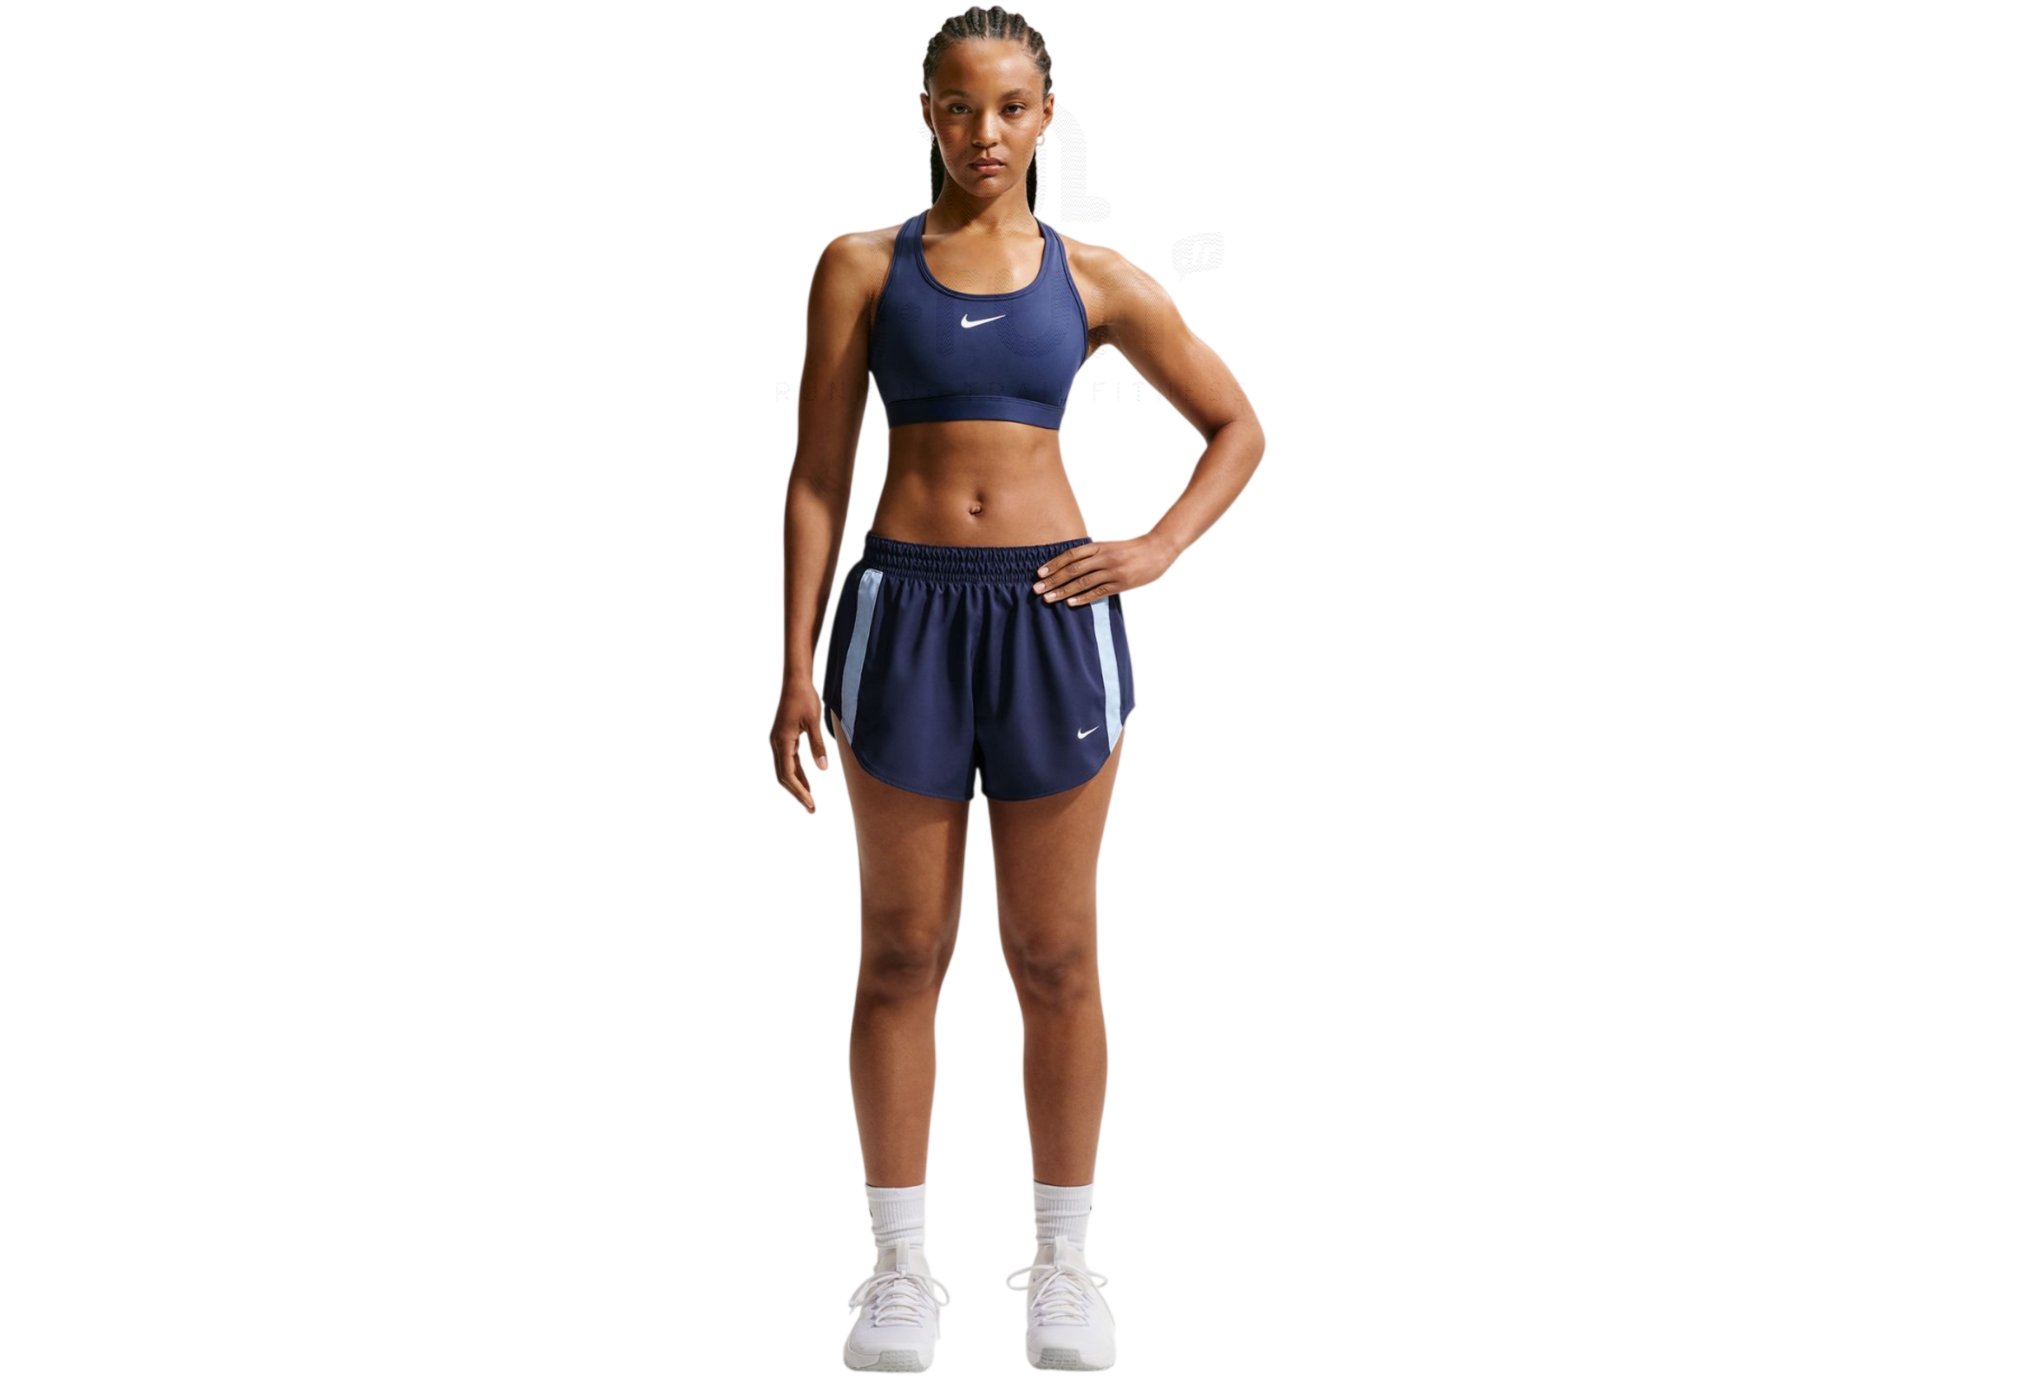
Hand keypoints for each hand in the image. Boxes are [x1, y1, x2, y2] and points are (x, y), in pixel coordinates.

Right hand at [771, 681, 827, 812]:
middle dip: (797, 793)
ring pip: (786, 769)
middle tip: (811, 808)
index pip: (788, 774)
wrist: (796, 681)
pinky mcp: (784, 737)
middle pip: (784, 775)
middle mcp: (777, 743)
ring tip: (810, 800)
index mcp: (782, 741)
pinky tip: (808, 781)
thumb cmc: (805, 699)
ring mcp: (779, 741)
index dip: (799, 791)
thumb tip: (822, 769)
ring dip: (798, 784)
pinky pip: (790, 760)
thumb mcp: (814, 722)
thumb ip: (817, 746)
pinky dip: (798, 772)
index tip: (810, 804)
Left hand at [1031, 534, 1173, 606]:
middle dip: (1053, 580)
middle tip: (1037, 589)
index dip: (1054, 564)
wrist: (1157, 550)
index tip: (1039, 573)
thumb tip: (1070, 566)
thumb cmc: (1130, 549)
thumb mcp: (1109, 547)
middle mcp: (1104, 557)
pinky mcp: (1122, 584)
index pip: (1071, 555)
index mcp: (1099, 546)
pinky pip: (1098, 592)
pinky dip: (1083, 598)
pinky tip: (1070, 604)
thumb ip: (1092, 555)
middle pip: (1073, 570)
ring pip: (1083, 583)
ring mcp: (1113, 571)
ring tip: (1048, 599)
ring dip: (1063, 592)